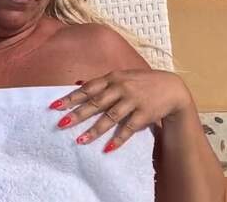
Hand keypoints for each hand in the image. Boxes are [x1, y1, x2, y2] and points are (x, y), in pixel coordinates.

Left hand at [50, 69, 193, 152]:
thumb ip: (101, 82)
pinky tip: (107, 149)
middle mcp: (121, 88)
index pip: (88, 88)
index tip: (55, 106)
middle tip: (61, 124)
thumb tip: (77, 84)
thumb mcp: (122, 76)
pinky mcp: (144, 114)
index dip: (71, 97)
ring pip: (110, 117)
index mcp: (114, 78)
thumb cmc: (142, 82)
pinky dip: (118, 140)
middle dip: (78, 114)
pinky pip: (128, 129)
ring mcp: (133, 101)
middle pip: (96, 103)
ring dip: (94, 130)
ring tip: (80, 140)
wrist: (172, 88)